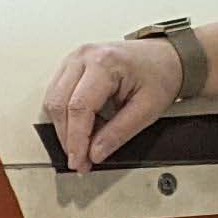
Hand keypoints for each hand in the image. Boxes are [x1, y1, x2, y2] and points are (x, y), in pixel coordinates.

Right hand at [42, 36, 186, 172]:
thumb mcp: (147, 109)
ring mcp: (75, 59)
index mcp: (104, 63)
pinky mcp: (72, 66)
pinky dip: (65, 116)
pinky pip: (56, 94)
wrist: (166, 56)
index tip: (79, 161)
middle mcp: (84, 56)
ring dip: (63, 128)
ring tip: (82, 146)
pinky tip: (81, 128)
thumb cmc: (160, 74)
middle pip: (59, 104)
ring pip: (52, 100)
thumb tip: (95, 153)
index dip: (76, 140)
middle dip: (67, 138)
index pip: (79, 107)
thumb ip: (119, 133)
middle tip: (80, 160)